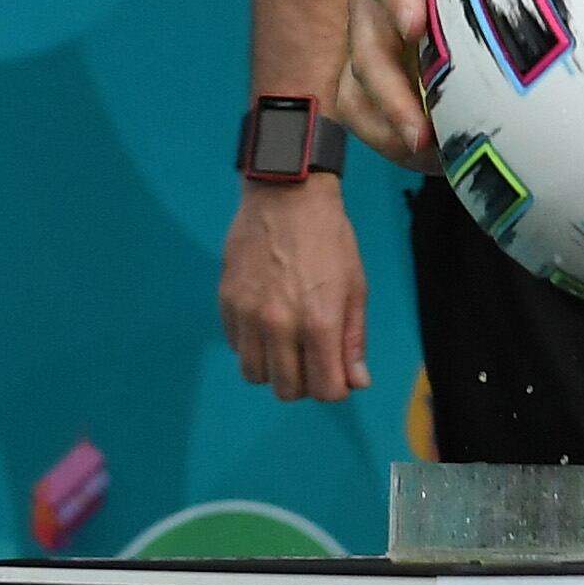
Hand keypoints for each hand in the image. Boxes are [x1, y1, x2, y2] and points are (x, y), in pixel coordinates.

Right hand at [219, 178, 370, 402]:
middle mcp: (280, 326)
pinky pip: (236, 346)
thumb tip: (357, 382)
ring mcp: (248, 315)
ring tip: (285, 344)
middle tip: (311, 359)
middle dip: (304, 383)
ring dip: (273, 369)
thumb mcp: (354, 286)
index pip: (325, 390)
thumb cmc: (329, 238)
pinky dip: (251, 345)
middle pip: (286, 390)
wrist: (286, 194)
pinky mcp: (226, 303)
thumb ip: (354, 339)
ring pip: (255, 375)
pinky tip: (265, 323)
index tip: (336, 374)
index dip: (334, 388)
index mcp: (320, 323)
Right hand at [333, 0, 521, 167]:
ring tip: (430, 158)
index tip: (416, 26)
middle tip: (421, 131)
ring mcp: (367, 42)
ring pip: (354, 91)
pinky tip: (441, 163)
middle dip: (388, 90)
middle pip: (364, 47)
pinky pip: (366, 116)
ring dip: (385, 126)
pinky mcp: (372, 76)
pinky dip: (394, 143)